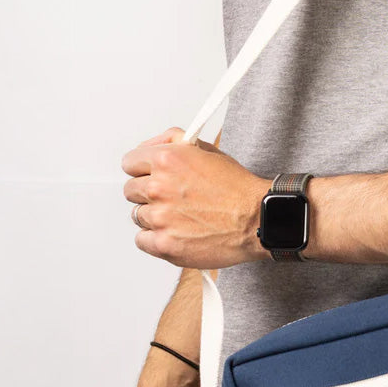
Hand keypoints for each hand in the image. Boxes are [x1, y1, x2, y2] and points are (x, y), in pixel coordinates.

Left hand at [122, 127, 269, 268]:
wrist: (257, 220)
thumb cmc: (237, 188)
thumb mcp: (206, 150)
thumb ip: (173, 142)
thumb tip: (152, 146)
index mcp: (166, 160)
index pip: (129, 163)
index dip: (142, 170)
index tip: (150, 177)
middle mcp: (158, 188)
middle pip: (131, 191)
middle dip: (148, 194)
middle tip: (171, 199)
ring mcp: (160, 218)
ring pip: (137, 216)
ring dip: (154, 217)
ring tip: (179, 218)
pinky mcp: (164, 244)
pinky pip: (141, 240)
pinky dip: (155, 239)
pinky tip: (175, 233)